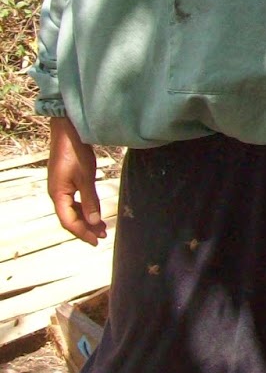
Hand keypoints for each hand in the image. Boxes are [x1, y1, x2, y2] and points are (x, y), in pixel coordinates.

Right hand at [47, 116, 106, 245]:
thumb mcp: (85, 178)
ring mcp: (60, 187)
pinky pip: (73, 201)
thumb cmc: (76, 153)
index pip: (68, 221)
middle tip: (102, 236)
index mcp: (58, 195)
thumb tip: (95, 221)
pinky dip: (84, 207)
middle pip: (69, 218)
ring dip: (86, 219)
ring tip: (102, 226)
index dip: (82, 233)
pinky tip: (93, 210)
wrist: (68, 131)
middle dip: (86, 228)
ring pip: (72, 210)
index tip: (96, 241)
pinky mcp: (65, 181)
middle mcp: (56, 193)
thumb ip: (90, 201)